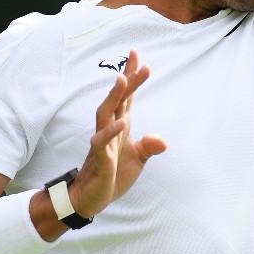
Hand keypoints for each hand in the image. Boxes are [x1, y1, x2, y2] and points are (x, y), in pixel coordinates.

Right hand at [69, 49, 166, 217]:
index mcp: (120, 126)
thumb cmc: (112, 175)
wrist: (91, 198)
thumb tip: (162, 140)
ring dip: (114, 96)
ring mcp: (103, 142)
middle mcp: (110, 129)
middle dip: (127, 79)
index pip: (127, 97)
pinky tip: (122, 122)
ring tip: (123, 78)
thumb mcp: (138, 160)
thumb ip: (148, 146)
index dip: (131, 76)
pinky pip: (102, 142)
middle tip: (137, 58)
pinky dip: (110, 131)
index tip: (136, 54)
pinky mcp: (99, 159)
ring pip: (106, 113)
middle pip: (118, 99)